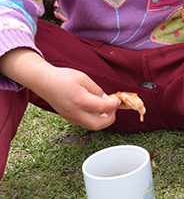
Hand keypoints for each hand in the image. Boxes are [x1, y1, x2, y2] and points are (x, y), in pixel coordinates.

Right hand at [0, 48, 118, 129]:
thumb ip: (97, 91)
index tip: (119, 100)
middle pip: (98, 124)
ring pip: (91, 126)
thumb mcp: (85, 79)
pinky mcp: (68, 118)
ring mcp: (71, 117)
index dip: (114, 105)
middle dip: (110, 118)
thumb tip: (107, 99)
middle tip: (114, 108)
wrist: (44, 82)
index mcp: (81, 101)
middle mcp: (75, 112)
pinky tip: (97, 110)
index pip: (103, 108)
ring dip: (102, 120)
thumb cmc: (64, 78)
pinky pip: (84, 123)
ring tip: (107, 109)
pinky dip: (94, 119)